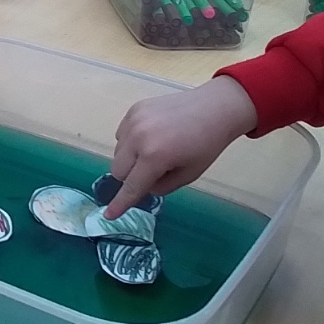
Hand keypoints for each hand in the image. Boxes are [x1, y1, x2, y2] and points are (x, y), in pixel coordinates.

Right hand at [104, 77, 258, 216]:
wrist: (214, 108)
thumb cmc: (206, 145)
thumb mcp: (189, 175)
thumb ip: (162, 187)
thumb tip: (144, 186)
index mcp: (155, 156)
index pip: (132, 186)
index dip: (120, 203)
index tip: (109, 215)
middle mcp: (138, 138)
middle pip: (118, 170)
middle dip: (131, 177)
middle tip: (153, 171)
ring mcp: (134, 121)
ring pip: (117, 152)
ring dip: (130, 159)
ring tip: (155, 149)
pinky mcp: (134, 110)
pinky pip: (121, 135)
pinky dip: (130, 141)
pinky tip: (151, 135)